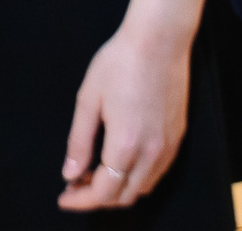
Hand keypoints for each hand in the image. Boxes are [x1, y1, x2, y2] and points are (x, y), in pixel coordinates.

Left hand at [58, 24, 190, 211]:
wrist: (159, 41)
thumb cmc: (118, 64)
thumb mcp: (88, 99)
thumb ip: (79, 141)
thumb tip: (70, 174)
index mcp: (125, 145)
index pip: (104, 193)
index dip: (81, 200)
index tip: (63, 197)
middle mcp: (151, 153)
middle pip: (124, 197)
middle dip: (97, 198)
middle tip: (74, 184)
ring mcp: (168, 147)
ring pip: (143, 188)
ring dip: (117, 189)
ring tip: (93, 173)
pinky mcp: (177, 138)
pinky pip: (156, 173)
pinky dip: (135, 177)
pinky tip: (118, 162)